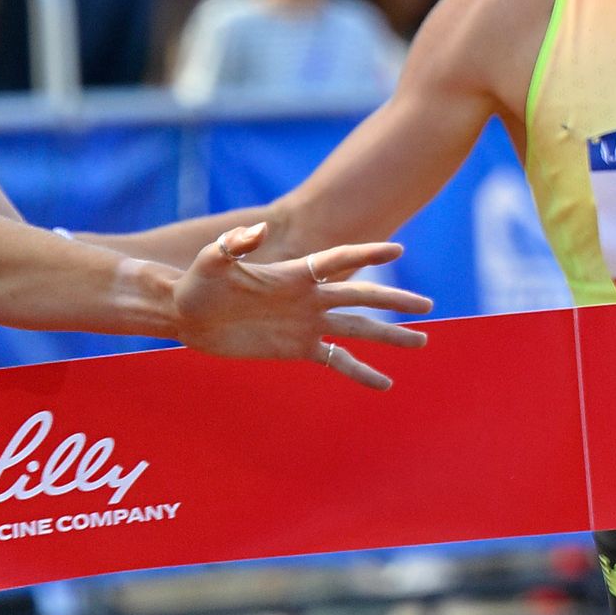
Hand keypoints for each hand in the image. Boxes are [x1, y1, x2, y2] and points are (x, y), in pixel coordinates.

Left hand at [170, 220, 433, 389]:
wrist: (187, 315)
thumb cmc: (198, 282)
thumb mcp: (211, 260)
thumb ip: (233, 245)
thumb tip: (254, 231)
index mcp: (294, 273)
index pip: (338, 260)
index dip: (367, 254)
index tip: (398, 250)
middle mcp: (308, 297)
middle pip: (361, 297)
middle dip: (394, 301)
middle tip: (428, 306)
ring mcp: (306, 323)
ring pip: (357, 328)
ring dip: (389, 335)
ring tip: (421, 342)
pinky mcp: (298, 348)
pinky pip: (337, 359)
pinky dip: (360, 371)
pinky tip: (384, 383)